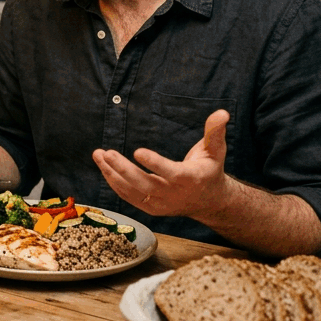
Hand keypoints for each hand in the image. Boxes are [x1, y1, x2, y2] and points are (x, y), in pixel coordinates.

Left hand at [93, 109, 230, 217]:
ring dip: (112, 174)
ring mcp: (161, 204)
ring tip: (98, 155)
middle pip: (144, 184)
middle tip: (106, 152)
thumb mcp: (216, 150)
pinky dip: (114, 183)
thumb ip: (215, 131)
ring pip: (132, 191)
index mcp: (190, 179)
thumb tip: (222, 112)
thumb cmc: (210, 170)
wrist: (209, 202)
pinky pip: (128, 197)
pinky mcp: (151, 208)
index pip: (170, 173)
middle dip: (122, 168)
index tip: (138, 151)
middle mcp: (173, 194)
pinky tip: (104, 167)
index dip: (154, 163)